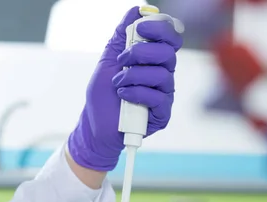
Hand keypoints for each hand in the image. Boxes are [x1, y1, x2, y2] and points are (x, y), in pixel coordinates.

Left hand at [68, 6, 182, 171]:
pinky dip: (137, 93)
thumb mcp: (109, 59)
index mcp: (154, 60)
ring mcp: (163, 95)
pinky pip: (158, 97)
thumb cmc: (103, 96)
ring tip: (118, 84)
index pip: (170, 38)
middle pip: (168, 53)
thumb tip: (137, 10)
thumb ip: (123, 35)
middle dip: (142, 52)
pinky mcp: (162, 114)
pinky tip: (124, 96)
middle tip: (122, 61)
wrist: (96, 125)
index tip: (140, 29)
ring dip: (134, 75)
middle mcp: (162, 75)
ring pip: (162, 75)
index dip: (160, 28)